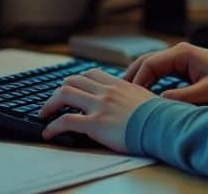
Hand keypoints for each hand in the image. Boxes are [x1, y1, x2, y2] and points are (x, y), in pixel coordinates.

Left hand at [38, 68, 156, 151]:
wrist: (163, 125)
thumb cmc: (160, 116)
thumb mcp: (147, 98)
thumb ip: (134, 96)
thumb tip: (136, 102)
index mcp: (118, 85)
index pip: (91, 74)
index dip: (77, 80)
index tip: (72, 88)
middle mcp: (106, 91)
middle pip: (73, 81)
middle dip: (59, 90)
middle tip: (53, 101)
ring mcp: (99, 106)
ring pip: (64, 94)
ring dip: (50, 104)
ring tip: (44, 114)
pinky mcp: (95, 124)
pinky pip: (65, 121)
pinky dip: (52, 126)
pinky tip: (48, 133)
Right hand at [123, 42, 207, 104]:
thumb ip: (183, 96)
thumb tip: (159, 101)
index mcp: (182, 53)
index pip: (149, 64)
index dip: (137, 81)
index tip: (129, 98)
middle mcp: (178, 52)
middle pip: (145, 62)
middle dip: (131, 77)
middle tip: (117, 94)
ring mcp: (180, 58)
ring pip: (151, 67)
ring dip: (138, 78)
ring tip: (125, 95)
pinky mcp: (184, 67)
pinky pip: (160, 72)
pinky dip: (149, 80)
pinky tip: (143, 94)